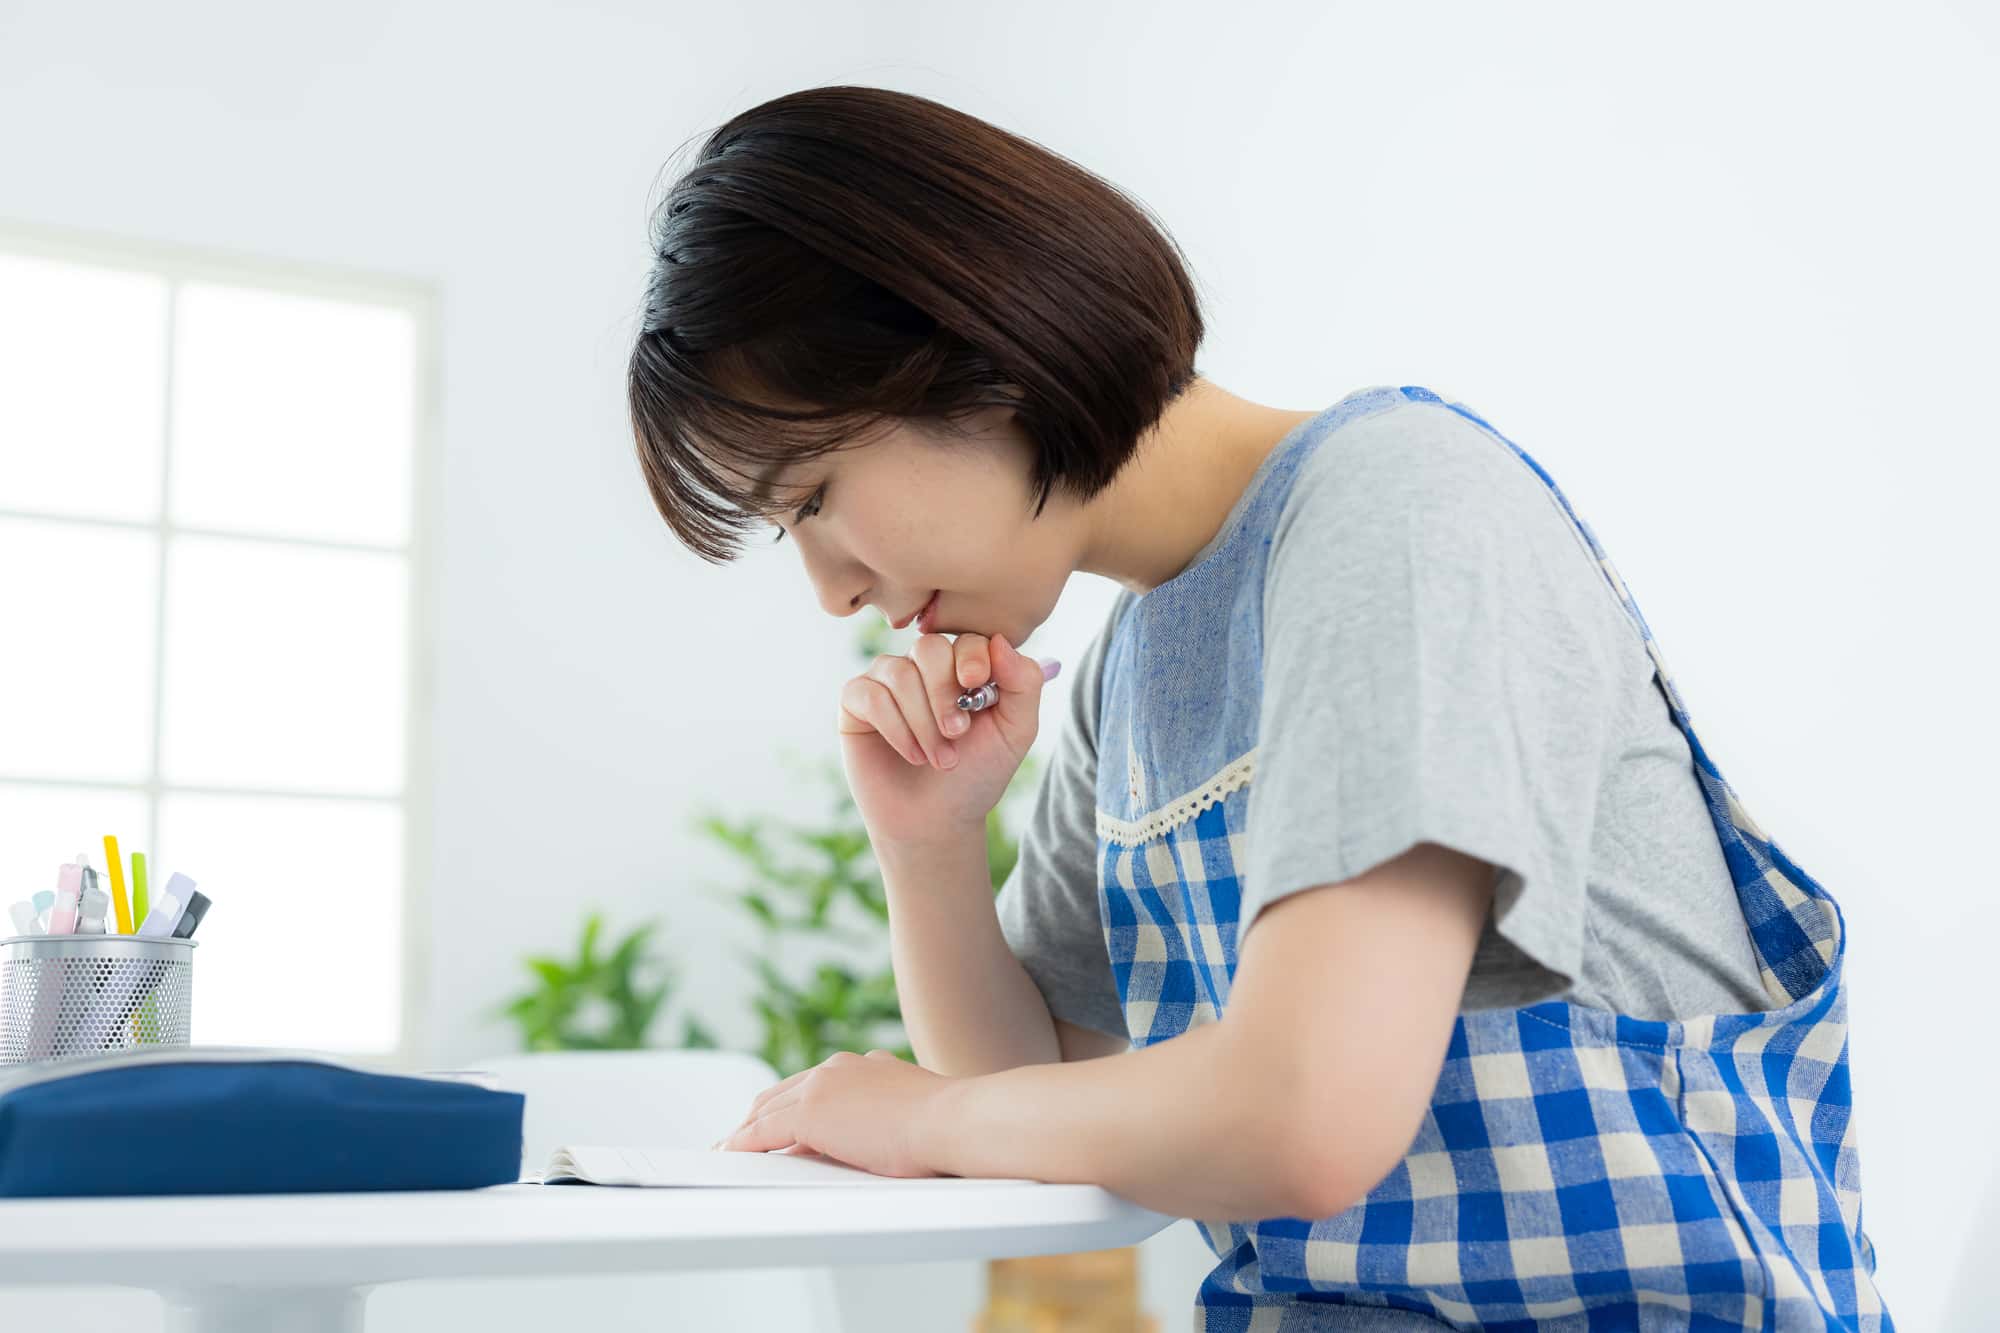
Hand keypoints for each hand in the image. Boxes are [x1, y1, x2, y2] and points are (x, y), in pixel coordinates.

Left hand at [711, 1049, 955, 1177]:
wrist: (953, 1120)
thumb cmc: (946, 1127)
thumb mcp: (906, 1117)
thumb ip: (877, 1119)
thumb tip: (860, 1138)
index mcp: (864, 1066)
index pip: (812, 1085)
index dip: (789, 1104)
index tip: (776, 1121)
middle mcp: (839, 1068)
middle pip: (782, 1092)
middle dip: (757, 1116)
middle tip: (739, 1136)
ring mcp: (823, 1086)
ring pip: (767, 1108)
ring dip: (745, 1130)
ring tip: (729, 1149)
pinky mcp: (811, 1112)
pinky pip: (764, 1130)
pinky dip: (744, 1142)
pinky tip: (733, 1154)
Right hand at [836, 631, 1059, 847]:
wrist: (936, 820)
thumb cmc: (976, 773)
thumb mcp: (1015, 732)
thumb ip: (1023, 683)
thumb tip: (999, 640)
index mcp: (963, 665)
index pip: (966, 638)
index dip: (971, 657)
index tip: (975, 684)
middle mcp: (923, 666)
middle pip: (929, 648)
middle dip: (945, 695)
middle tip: (957, 734)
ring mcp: (887, 680)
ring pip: (899, 673)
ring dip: (923, 721)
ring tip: (938, 758)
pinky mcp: (856, 701)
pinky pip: (869, 693)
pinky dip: (894, 727)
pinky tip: (912, 754)